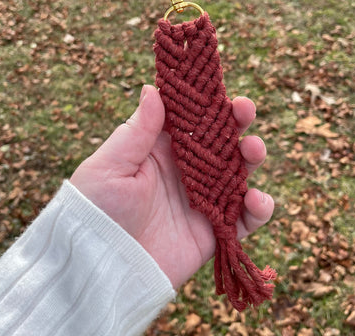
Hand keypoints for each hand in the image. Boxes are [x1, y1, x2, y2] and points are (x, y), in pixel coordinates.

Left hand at [70, 85, 273, 288]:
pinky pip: (244, 218)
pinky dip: (259, 209)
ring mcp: (201, 200)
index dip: (208, 104)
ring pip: (238, 173)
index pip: (191, 121)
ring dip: (252, 158)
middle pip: (220, 142)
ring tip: (253, 150)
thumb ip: (137, 130)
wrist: (100, 266)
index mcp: (160, 151)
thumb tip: (152, 88)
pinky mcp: (213, 230)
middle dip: (237, 124)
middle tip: (244, 111)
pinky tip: (256, 201)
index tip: (221, 90)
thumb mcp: (110, 165)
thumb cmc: (96, 210)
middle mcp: (185, 172)